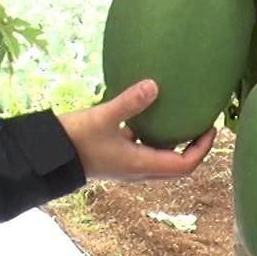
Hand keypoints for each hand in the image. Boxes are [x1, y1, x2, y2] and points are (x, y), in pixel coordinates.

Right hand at [61, 79, 215, 181]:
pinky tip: (150, 115)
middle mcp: (137, 171)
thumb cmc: (74, 140)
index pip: (184, 166)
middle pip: (177, 166)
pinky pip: (144, 150)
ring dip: (174, 144)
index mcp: (140, 166)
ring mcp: (126, 166)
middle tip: (202, 124)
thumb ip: (129, 102)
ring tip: (182, 118)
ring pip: (160, 159)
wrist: (45, 156)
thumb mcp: (103, 117)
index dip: (202, 149)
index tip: (210, 128)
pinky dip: (154, 137)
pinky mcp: (116, 158)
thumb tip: (154, 85)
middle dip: (194, 148)